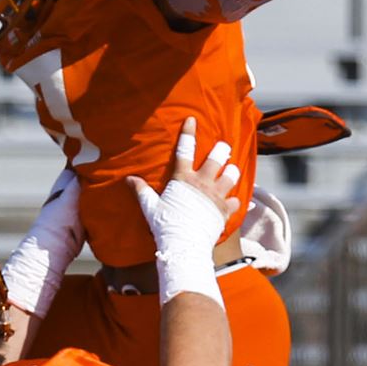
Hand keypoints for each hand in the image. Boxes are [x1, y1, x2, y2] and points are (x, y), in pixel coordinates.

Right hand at [128, 117, 239, 255]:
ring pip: (232, 175)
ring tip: (231, 171)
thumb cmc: (165, 226)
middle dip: (222, 149)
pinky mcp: (226, 210)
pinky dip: (237, 201)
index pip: (185, 150)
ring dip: (232, 172)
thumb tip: (129, 179)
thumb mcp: (150, 207)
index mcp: (183, 179)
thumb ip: (141, 191)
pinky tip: (237, 201)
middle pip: (218, 157)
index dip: (188, 133)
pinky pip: (237, 200)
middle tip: (223, 148)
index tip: (192, 120)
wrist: (183, 246)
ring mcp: (216, 195)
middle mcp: (202, 183)